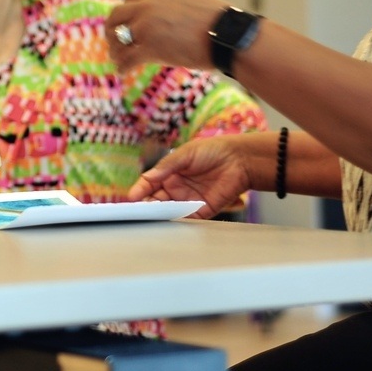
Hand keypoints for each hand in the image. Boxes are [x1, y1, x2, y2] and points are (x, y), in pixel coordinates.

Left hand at [107, 0, 226, 71]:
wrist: (228, 36)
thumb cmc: (218, 24)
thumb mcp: (191, 4)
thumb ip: (172, 9)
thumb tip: (168, 24)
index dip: (127, 12)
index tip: (127, 23)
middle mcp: (148, 5)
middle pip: (117, 14)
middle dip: (112, 28)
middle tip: (114, 40)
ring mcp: (146, 26)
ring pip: (117, 37)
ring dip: (115, 49)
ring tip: (118, 58)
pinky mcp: (149, 48)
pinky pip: (126, 58)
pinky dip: (122, 66)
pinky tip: (123, 71)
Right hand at [128, 135, 253, 217]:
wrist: (240, 159)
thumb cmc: (212, 151)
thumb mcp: (185, 154)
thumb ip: (166, 167)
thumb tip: (146, 178)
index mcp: (169, 174)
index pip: (149, 185)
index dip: (140, 191)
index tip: (132, 197)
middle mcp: (176, 189)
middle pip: (155, 200)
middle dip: (146, 205)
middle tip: (137, 210)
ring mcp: (188, 200)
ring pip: (168, 211)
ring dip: (159, 214)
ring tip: (150, 215)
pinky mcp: (202, 210)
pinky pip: (186, 218)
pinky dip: (177, 219)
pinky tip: (169, 219)